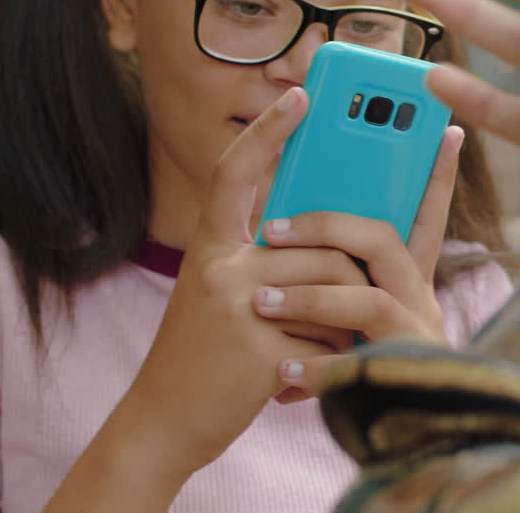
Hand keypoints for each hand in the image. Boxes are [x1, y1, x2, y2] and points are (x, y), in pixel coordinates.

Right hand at [49, 87, 365, 507]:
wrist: (164, 424)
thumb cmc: (207, 354)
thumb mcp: (223, 293)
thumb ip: (263, 258)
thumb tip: (333, 228)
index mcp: (211, 247)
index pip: (236, 172)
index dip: (268, 131)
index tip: (303, 95)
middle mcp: (217, 267)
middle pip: (320, 241)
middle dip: (350, 276)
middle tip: (355, 301)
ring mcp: (235, 306)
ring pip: (335, 286)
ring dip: (345, 322)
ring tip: (327, 347)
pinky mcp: (256, 349)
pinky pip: (331, 336)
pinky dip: (334, 357)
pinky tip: (305, 375)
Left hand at [255, 125, 463, 402]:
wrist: (380, 445)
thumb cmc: (347, 368)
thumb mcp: (344, 315)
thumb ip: (334, 268)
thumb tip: (280, 217)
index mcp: (406, 277)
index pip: (424, 212)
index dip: (434, 170)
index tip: (445, 127)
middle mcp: (420, 298)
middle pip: (386, 239)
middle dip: (327, 225)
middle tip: (270, 228)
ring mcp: (416, 336)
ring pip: (367, 295)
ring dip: (309, 296)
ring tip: (259, 303)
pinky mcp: (403, 376)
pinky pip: (356, 359)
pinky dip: (315, 368)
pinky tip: (281, 375)